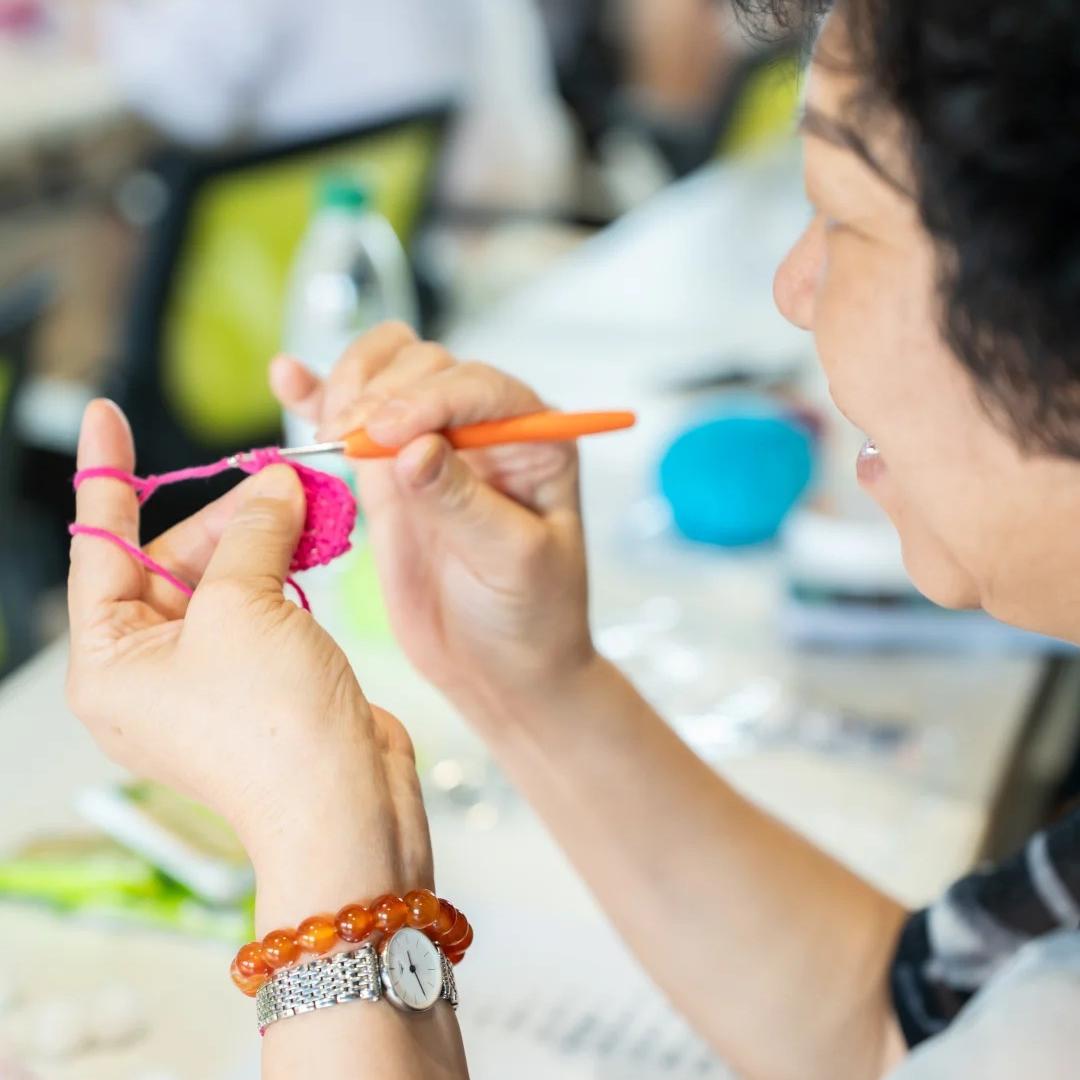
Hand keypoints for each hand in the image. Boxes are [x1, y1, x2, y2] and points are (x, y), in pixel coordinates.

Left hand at [66, 400, 431, 892]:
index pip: (99, 546)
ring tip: (302, 501)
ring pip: (223, 581)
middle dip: (222, 515)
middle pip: (170, 561)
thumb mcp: (243, 609)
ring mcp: (206, 680)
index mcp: (110, 663)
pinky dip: (284, 571)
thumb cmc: (274, 727)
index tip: (104, 416)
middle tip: (274, 476)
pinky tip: (313, 544)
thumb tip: (272, 488)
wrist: (344, 804)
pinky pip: (260, 607)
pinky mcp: (258, 681)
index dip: (105, 474)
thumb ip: (250, 533)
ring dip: (261, 539)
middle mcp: (149, 672)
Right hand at [270, 323, 595, 724]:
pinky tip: (290, 379)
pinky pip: (352, 422)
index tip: (384, 432)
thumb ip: (462, 502)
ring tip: (328, 429)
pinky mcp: (388, 476)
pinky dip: (319, 395)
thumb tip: (414, 448)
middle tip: (347, 439)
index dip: (428, 400)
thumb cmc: (533, 614)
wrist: (502, 668)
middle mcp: (484, 430)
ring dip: (350, 386)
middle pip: (425, 370)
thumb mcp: (513, 560)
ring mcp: (431, 447)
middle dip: (381, 394)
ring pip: (386, 378)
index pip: (478, 390)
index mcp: (534, 439)